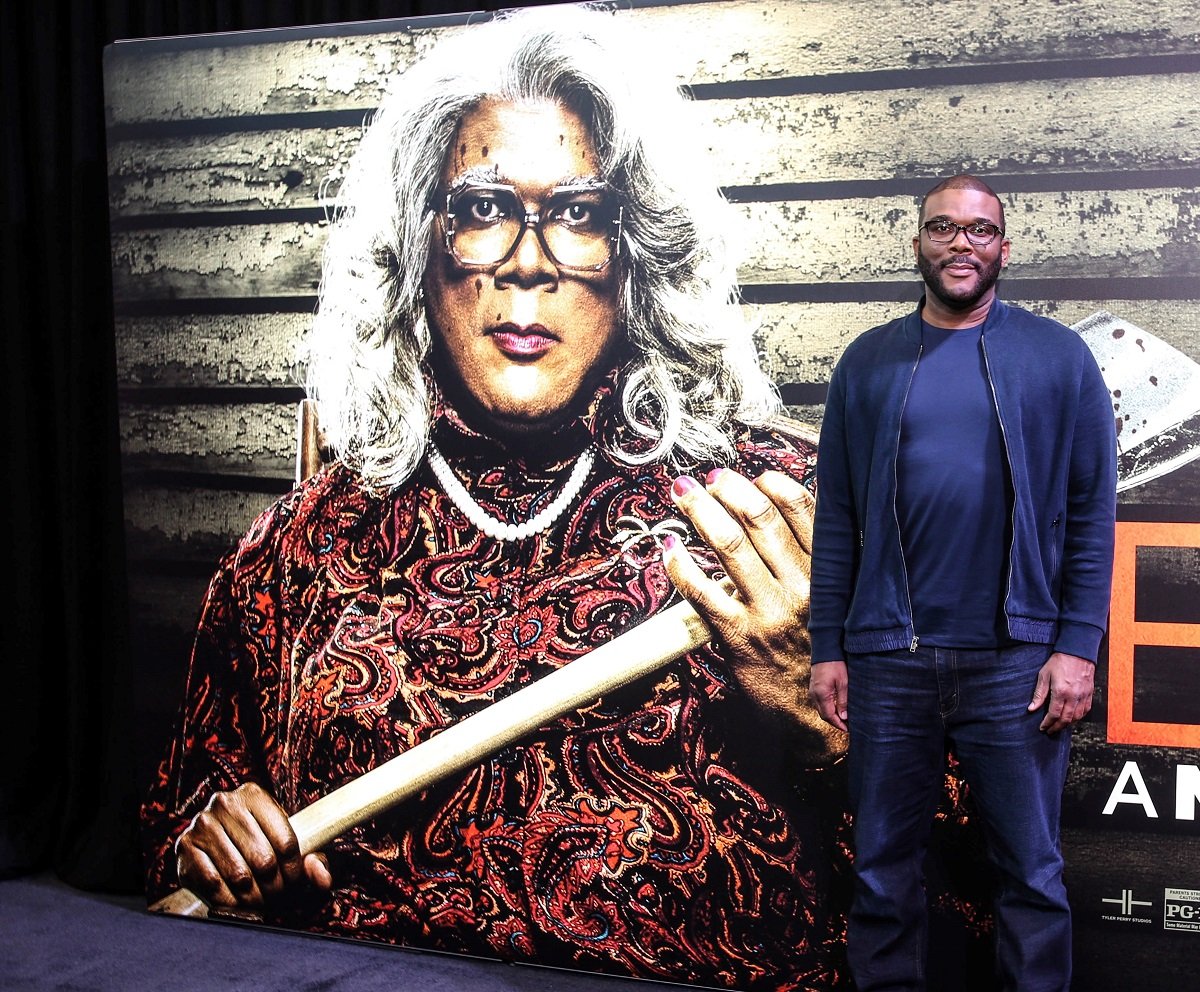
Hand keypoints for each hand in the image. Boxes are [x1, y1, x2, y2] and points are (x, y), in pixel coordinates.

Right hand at [174, 782, 331, 909]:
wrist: (213, 848)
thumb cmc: (259, 845)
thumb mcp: (287, 846)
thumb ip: (313, 860)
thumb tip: (322, 877)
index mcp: (254, 794)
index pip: (287, 841)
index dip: (295, 870)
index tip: (292, 880)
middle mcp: (225, 803)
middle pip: (264, 860)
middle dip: (274, 886)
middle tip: (273, 893)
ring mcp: (201, 824)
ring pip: (239, 875)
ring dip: (253, 897)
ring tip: (257, 898)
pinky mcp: (183, 849)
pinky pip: (212, 884)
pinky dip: (228, 900)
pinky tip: (235, 900)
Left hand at [663, 468, 845, 761]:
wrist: (822, 717)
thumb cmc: (826, 655)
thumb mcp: (838, 602)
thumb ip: (820, 561)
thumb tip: (785, 513)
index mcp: (831, 572)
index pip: (804, 510)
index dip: (771, 484)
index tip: (751, 475)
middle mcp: (804, 586)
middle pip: (760, 519)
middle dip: (728, 489)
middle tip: (707, 478)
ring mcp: (770, 611)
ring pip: (730, 545)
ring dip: (700, 512)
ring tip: (682, 494)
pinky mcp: (740, 636)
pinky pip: (701, 591)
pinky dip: (680, 564)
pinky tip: (669, 548)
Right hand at [809, 660, 848, 732]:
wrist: (825, 650)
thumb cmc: (836, 664)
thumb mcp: (843, 682)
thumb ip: (843, 700)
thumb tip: (844, 717)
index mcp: (821, 695)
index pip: (829, 716)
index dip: (838, 724)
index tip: (848, 729)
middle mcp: (814, 695)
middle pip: (824, 715)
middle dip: (835, 722)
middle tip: (847, 725)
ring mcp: (812, 691)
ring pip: (821, 709)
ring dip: (831, 715)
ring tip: (843, 718)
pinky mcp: (813, 688)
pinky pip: (819, 703)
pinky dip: (828, 708)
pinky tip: (836, 707)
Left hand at [1027, 651, 1094, 733]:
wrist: (1078, 652)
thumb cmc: (1059, 662)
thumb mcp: (1044, 675)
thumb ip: (1039, 693)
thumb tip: (1032, 708)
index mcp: (1061, 692)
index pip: (1054, 714)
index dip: (1047, 723)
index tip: (1042, 727)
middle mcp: (1074, 696)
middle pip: (1066, 719)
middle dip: (1057, 727)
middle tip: (1050, 730)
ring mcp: (1084, 695)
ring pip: (1077, 717)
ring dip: (1068, 724)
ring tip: (1059, 726)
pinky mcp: (1090, 693)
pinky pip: (1085, 710)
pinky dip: (1079, 717)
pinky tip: (1072, 718)